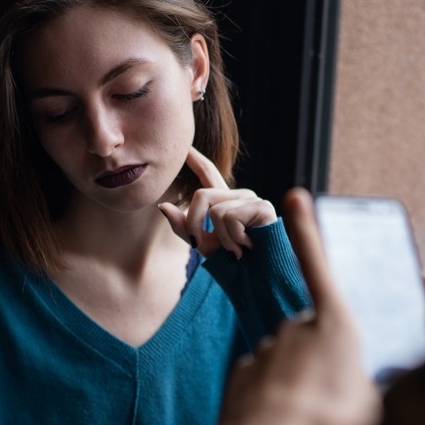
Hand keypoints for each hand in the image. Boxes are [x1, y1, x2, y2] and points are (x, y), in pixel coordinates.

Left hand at [159, 147, 275, 259]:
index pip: (208, 173)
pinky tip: (247, 247)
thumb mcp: (203, 244)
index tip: (186, 147)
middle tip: (201, 247)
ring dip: (221, 239)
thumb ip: (183, 226)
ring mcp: (252, 199)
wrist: (259, 277)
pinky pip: (230, 218)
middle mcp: (240, 195)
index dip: (196, 159)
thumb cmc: (233, 263)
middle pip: (201, 196)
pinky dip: (233, 239)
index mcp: (226, 202)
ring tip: (236, 250)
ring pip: (215, 211)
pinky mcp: (262, 207)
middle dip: (193, 224)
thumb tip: (163, 206)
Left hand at [216, 188, 381, 424]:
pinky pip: (263, 381)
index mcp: (335, 325)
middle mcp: (296, 328)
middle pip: (312, 335)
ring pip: (286, 361)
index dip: (308, 231)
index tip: (292, 195)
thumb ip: (375, 384)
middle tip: (334, 403)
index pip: (319, 266)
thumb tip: (372, 381)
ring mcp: (265, 349)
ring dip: (297, 385)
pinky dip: (273, 399)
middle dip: (320, 362)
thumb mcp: (375, 407)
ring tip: (309, 422)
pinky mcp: (242, 373)